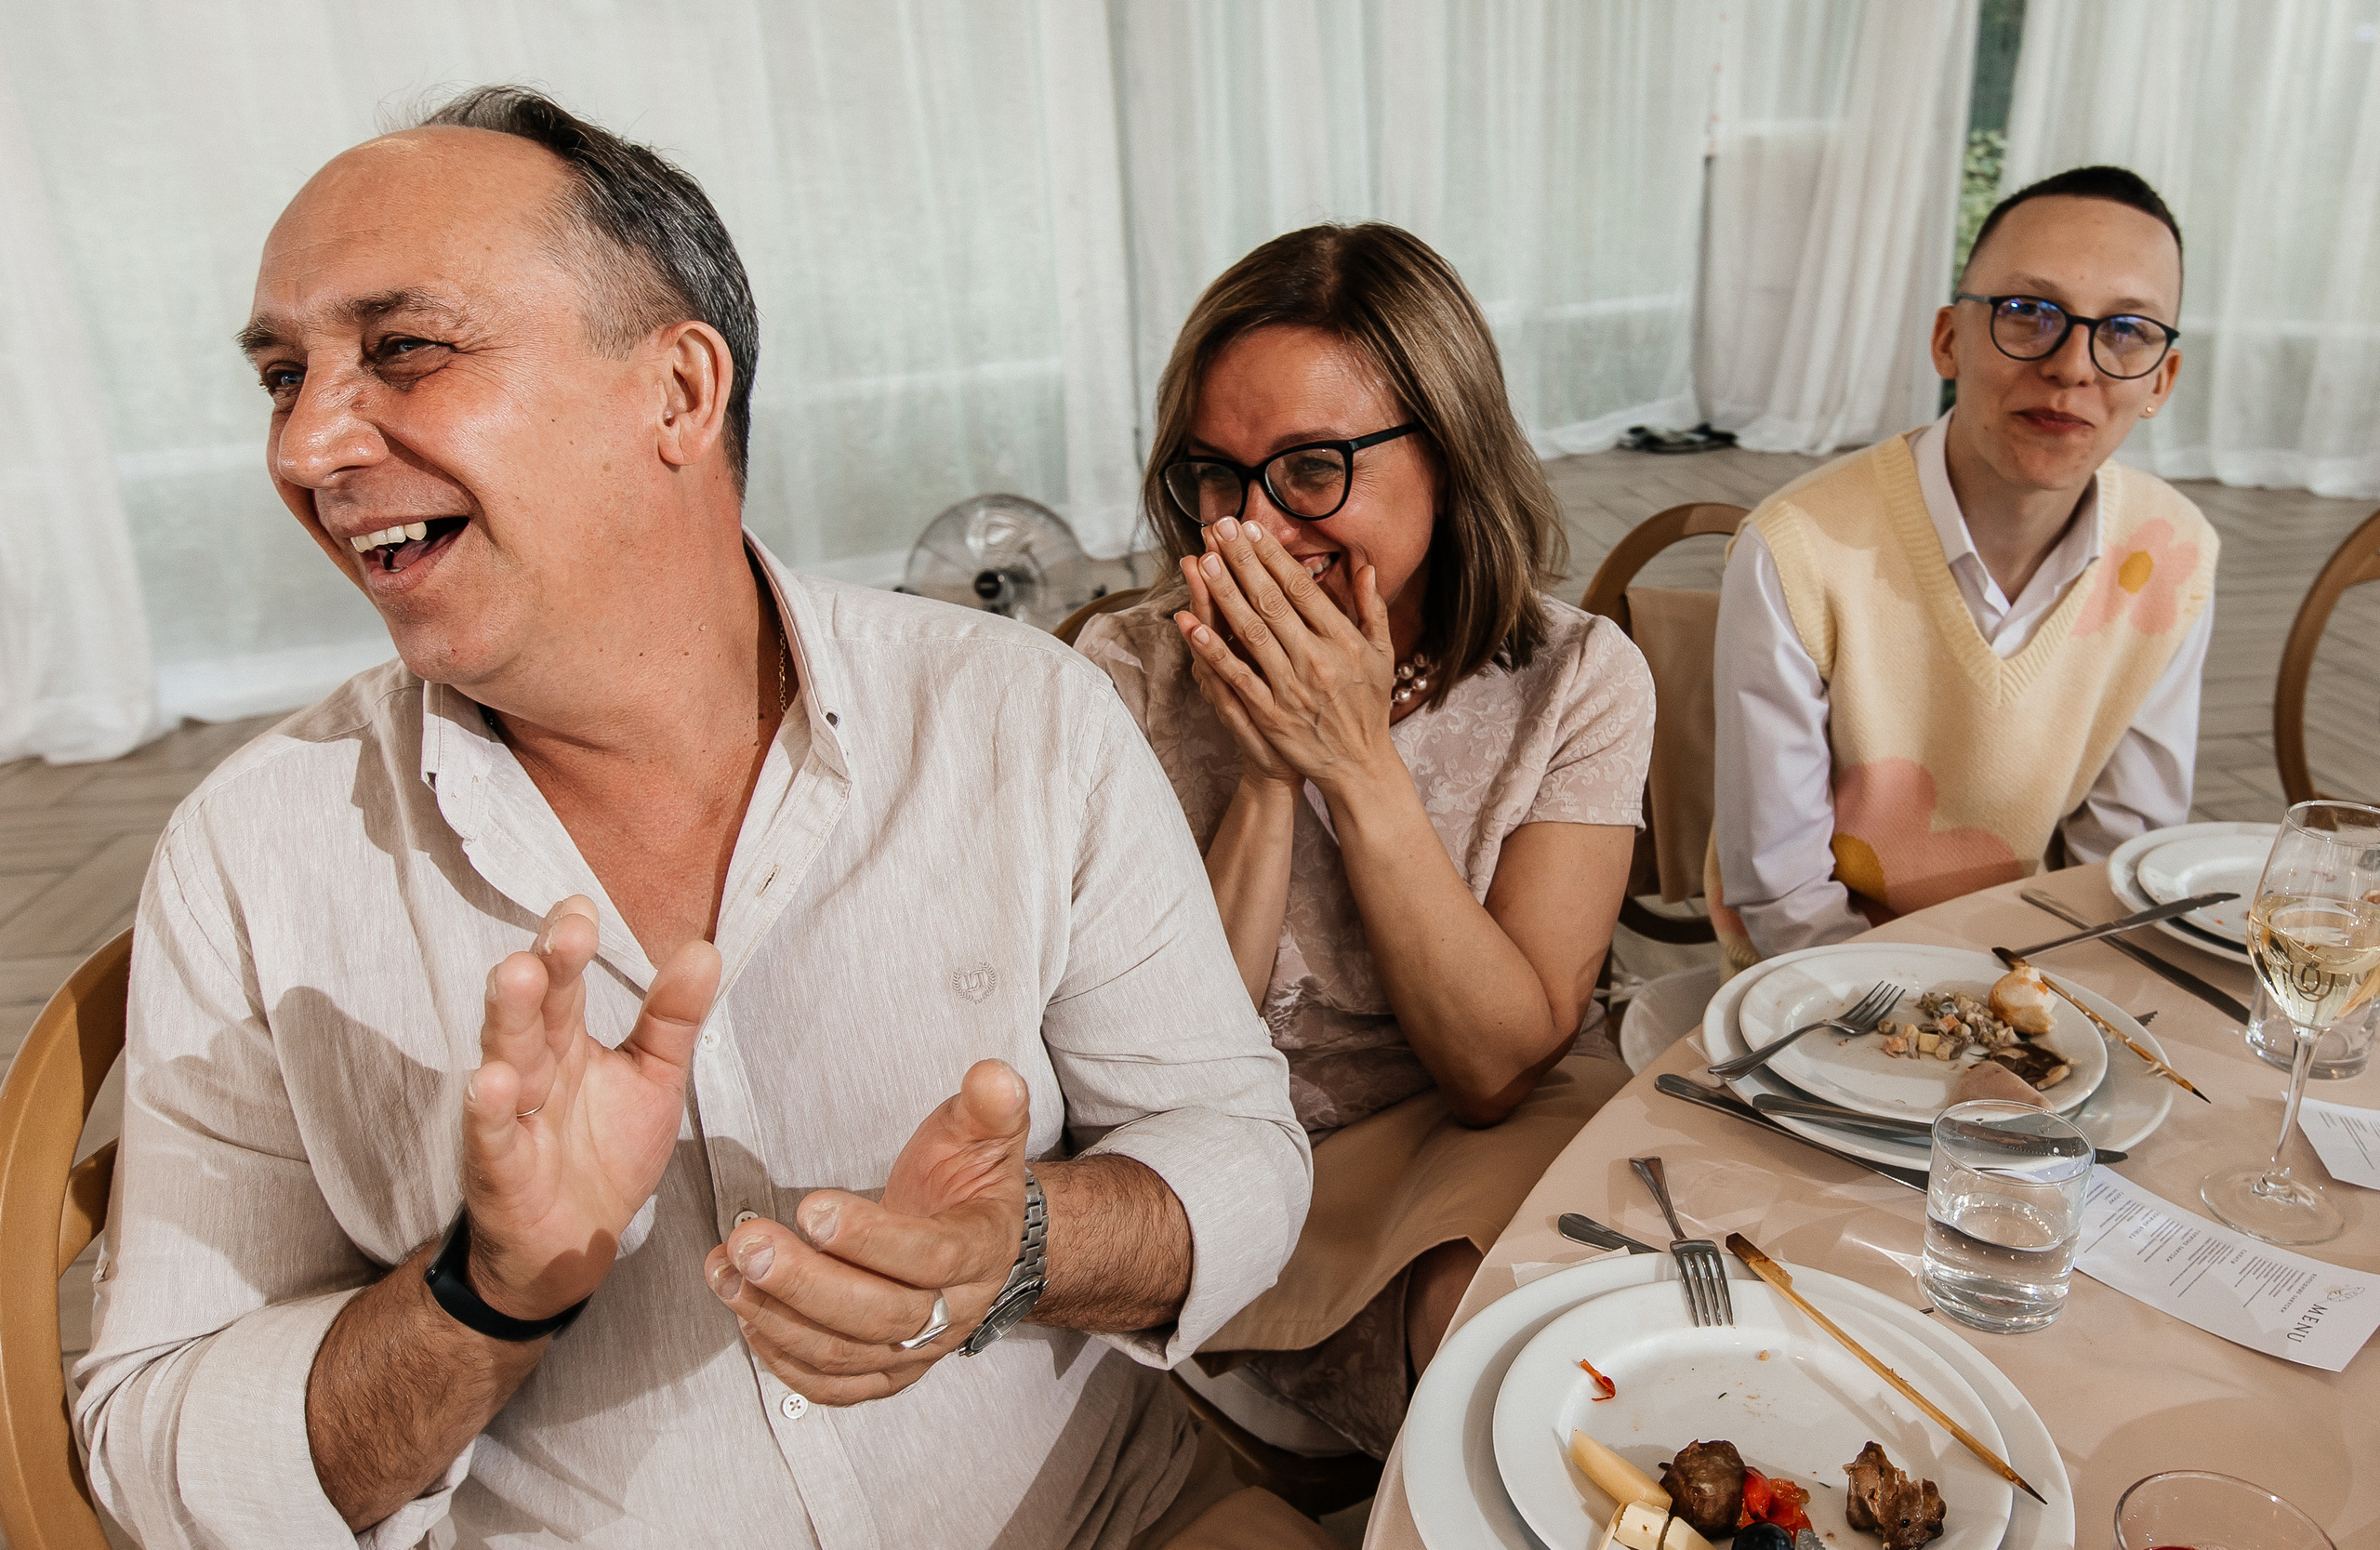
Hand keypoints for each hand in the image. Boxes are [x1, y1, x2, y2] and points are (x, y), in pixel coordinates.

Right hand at [462, 897, 720, 1319]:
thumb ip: (672, 1017)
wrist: (572, 1246)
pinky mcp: (498, 1167)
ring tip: (516, 975)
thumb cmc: (605, 1153)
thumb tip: (704, 948)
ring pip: (505, 1056)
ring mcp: (510, 1114)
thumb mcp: (653, 1078)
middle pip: (534, 1007)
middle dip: (544, 967)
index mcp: (568, 1040)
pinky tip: (489, 1082)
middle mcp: (534, 1067)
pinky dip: (486, 1109)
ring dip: (509, 1017)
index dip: (568, 944)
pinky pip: (490, 1135)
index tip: (582, 907)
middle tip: (564, 931)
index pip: (565, 980)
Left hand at [706, 1059, 1029, 1403]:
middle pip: (880, 1316)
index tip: (811, 1208)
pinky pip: (835, 1385)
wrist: (977, 1237)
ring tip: (727, 1271)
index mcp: (982, 1250)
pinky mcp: (887, 1372)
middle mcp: (954, 1311)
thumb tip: (993, 1076)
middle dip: (805, 1283)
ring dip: (779, 1317)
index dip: (871, 1238)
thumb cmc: (969, 1181)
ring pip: (847, 1353)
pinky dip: (786, 1360)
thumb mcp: (984, 1132)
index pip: (930, 1256)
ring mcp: (919, 1350)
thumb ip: (989, 1105)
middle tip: (749, 1245)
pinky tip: (748, 1317)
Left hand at [1175, 516, 1398, 795]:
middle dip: (1242, 562)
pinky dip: (1215, 651)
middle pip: (1272, 602)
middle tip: (1218, 529)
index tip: (1251, 529)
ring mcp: (1292, 688)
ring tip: (1202, 562)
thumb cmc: (1369, 706)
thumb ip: (1371, 608)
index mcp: (1343, 640)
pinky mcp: (1271, 715)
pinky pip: (1238, 678)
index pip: (1302, 589)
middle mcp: (1317, 660)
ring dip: (1224, 595)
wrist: (1360, 766)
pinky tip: (1193, 626)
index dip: (1273, 557)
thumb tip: (1365, 565)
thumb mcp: (1382, 654)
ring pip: (1251, 633)